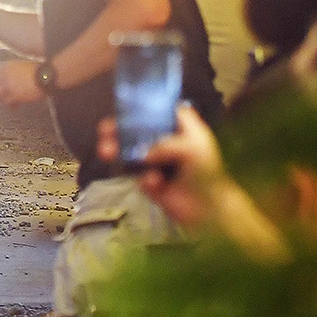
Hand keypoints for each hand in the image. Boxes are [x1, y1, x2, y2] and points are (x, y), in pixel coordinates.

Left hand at [0, 58, 44, 105]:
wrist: (46, 77)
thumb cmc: (40, 70)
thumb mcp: (24, 65)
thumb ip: (15, 70)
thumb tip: (14, 76)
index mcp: (8, 66)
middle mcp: (6, 75)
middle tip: (2, 94)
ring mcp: (9, 86)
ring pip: (0, 95)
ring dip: (3, 99)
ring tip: (8, 102)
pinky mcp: (14, 95)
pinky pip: (8, 103)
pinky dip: (11, 106)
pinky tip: (14, 107)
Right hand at [97, 104, 222, 227]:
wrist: (211, 211)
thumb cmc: (208, 172)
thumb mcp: (194, 148)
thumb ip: (166, 145)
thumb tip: (142, 153)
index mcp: (180, 128)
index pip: (159, 110)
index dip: (143, 106)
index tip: (125, 106)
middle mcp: (166, 141)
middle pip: (138, 129)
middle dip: (119, 128)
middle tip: (105, 130)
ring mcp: (156, 162)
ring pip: (130, 151)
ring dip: (116, 150)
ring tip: (106, 151)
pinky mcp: (150, 182)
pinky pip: (137, 175)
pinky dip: (144, 178)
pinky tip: (156, 183)